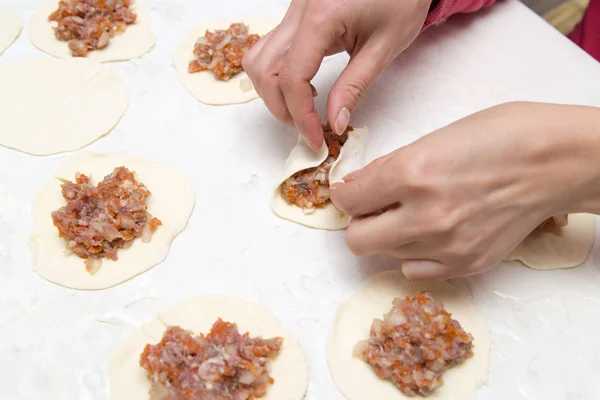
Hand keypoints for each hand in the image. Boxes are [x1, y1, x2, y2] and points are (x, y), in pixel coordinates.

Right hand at [242, 0, 432, 149]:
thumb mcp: (385, 47)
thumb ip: (354, 87)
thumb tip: (333, 123)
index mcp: (322, 16)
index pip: (292, 78)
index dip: (300, 116)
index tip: (316, 139)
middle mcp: (297, 10)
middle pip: (265, 70)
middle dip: (281, 108)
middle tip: (308, 128)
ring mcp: (292, 10)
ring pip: (259, 59)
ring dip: (273, 91)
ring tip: (303, 108)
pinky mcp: (294, 13)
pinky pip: (270, 48)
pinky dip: (277, 74)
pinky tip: (303, 84)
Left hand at [330, 102, 599, 279]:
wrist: (555, 162)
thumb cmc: (501, 136)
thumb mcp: (436, 136)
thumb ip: (388, 165)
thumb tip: (354, 184)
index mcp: (412, 173)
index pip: (348, 200)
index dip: (345, 194)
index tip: (352, 191)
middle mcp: (425, 216)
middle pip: (356, 240)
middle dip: (360, 222)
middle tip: (376, 207)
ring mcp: (447, 246)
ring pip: (386, 255)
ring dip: (390, 236)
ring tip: (415, 213)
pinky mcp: (467, 265)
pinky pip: (416, 271)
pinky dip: (416, 255)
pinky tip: (433, 233)